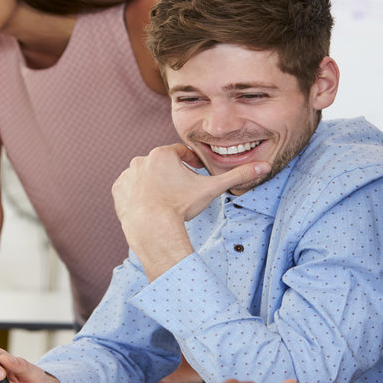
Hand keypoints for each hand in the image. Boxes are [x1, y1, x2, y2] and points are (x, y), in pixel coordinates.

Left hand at [112, 144, 267, 278]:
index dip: (191, 165)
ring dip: (154, 184)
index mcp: (163, 154)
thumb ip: (237, 176)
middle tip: (181, 193)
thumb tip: (264, 166)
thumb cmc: (180, 207)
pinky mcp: (118, 192)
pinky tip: (149, 206)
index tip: (195, 176)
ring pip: (145, 176)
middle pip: (162, 165)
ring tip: (166, 201)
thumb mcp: (211, 189)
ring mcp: (127, 176)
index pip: (181, 154)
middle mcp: (141, 160)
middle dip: (172, 176)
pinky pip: (130, 189)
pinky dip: (139, 195)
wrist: (152, 228)